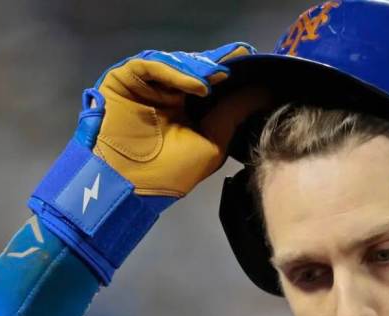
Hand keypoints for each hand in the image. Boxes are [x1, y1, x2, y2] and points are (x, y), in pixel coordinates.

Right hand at [86, 44, 258, 196]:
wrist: (132, 185)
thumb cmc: (170, 173)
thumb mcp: (213, 145)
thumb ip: (234, 115)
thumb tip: (262, 93)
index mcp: (186, 108)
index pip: (209, 82)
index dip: (229, 71)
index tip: (252, 60)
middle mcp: (166, 93)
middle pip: (193, 68)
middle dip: (216, 64)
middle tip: (239, 57)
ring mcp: (146, 84)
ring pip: (174, 63)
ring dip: (199, 67)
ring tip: (220, 74)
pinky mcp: (126, 78)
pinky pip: (150, 66)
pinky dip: (175, 71)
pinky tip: (197, 85)